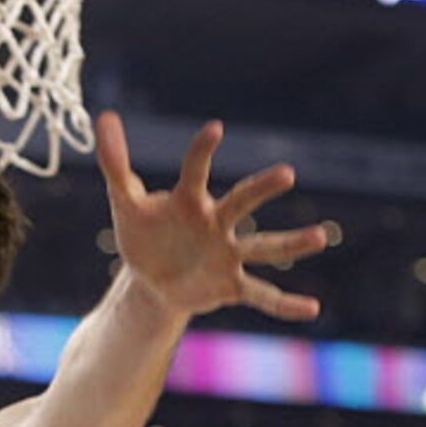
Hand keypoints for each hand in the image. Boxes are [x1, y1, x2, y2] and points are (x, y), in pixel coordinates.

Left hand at [94, 113, 331, 322]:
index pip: (195, 171)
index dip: (202, 151)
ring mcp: (228, 254)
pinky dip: (285, 305)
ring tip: (320, 236)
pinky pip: (262, 295)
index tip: (214, 129)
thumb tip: (104, 117)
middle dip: (262, 190)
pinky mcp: (231, 285)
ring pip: (263, 247)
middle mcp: (217, 223)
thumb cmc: (144, 234)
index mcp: (190, 200)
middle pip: (242, 202)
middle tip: (287, 173)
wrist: (151, 281)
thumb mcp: (125, 203)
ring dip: (291, 244)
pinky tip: (312, 309)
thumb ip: (115, 163)